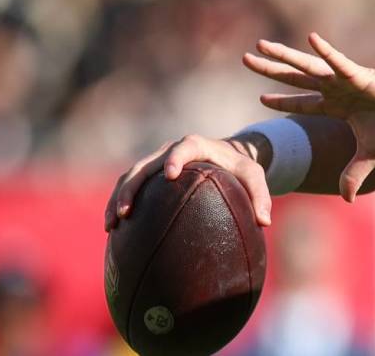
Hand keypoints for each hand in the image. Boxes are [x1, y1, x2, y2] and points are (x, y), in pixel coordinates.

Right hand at [104, 134, 272, 231]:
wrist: (226, 155)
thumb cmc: (241, 167)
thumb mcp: (255, 176)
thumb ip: (261, 195)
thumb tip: (264, 222)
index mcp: (197, 146)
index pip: (184, 148)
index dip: (175, 159)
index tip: (169, 175)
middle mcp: (171, 150)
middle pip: (145, 165)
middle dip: (131, 187)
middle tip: (125, 213)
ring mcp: (157, 161)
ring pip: (130, 176)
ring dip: (117, 198)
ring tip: (110, 226)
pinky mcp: (150, 174)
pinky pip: (130, 186)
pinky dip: (118, 203)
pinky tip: (113, 229)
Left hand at [242, 33, 374, 201]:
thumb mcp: (371, 155)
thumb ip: (354, 174)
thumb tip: (347, 199)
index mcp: (338, 106)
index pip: (303, 103)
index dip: (282, 101)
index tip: (261, 98)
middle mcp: (337, 89)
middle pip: (295, 78)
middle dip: (270, 70)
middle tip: (245, 59)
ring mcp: (346, 80)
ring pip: (307, 66)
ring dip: (284, 56)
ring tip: (260, 45)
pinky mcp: (361, 76)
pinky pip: (339, 62)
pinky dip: (325, 52)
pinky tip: (310, 39)